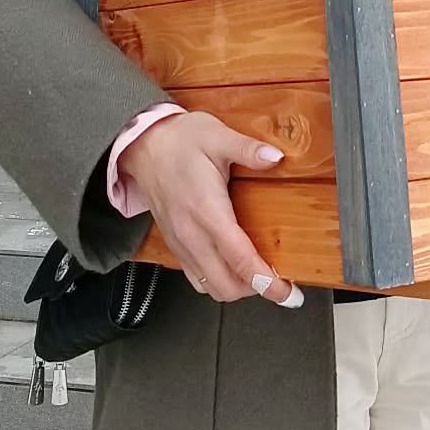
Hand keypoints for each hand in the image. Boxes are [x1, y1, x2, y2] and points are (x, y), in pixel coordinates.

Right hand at [118, 112, 300, 306]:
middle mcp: (191, 235)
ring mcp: (181, 244)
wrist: (142, 145)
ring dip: (237, 288)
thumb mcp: (217, 136)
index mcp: (207, 211)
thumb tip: (275, 157)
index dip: (267, 282)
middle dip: (257, 290)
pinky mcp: (175, 245)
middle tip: (280, 281)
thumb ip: (248, 150)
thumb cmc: (178, 140)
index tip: (287, 294)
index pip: (240, 260)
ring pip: (211, 288)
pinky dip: (218, 282)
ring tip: (259, 275)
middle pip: (227, 286)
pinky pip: (197, 279)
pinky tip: (233, 267)